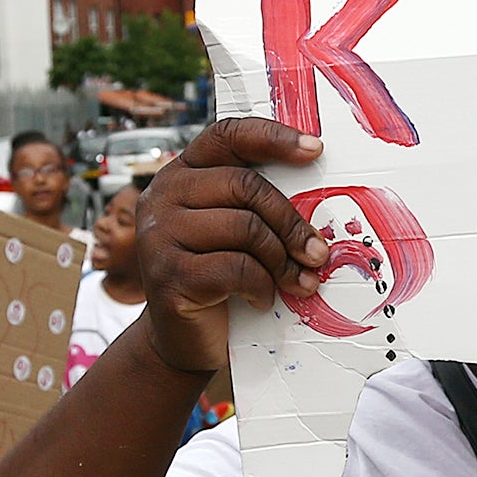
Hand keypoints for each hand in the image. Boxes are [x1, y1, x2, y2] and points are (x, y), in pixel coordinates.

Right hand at [138, 119, 330, 373]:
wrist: (185, 340)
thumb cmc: (219, 280)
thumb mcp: (235, 232)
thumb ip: (255, 205)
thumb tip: (317, 194)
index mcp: (182, 174)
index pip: (227, 136)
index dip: (273, 137)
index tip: (315, 150)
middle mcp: (162, 197)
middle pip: (245, 185)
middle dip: (290, 221)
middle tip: (316, 252)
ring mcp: (159, 235)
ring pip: (245, 227)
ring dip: (282, 260)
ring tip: (296, 281)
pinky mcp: (168, 275)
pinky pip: (237, 268)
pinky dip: (261, 286)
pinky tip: (262, 298)